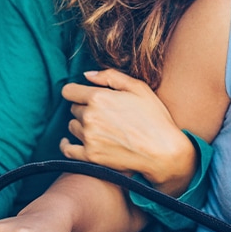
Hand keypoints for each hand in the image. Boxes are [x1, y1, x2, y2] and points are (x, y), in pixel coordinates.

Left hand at [61, 69, 196, 194]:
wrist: (163, 151)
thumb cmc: (155, 117)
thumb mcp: (139, 88)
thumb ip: (110, 76)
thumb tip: (87, 75)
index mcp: (98, 98)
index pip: (69, 91)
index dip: (77, 91)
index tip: (85, 95)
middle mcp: (89, 117)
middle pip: (73, 109)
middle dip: (85, 108)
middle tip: (104, 113)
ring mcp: (88, 138)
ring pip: (72, 126)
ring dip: (81, 125)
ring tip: (100, 127)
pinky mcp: (90, 156)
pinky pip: (67, 149)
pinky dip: (67, 144)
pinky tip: (70, 141)